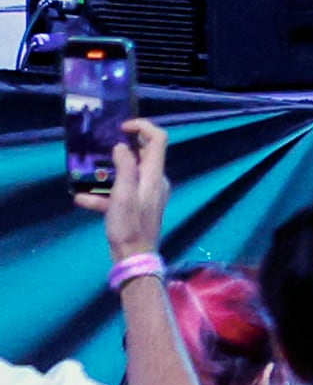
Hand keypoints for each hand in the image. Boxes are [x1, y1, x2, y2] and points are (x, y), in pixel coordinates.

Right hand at [82, 118, 169, 250]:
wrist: (133, 257)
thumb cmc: (129, 225)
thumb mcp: (123, 194)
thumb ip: (125, 168)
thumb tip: (122, 146)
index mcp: (154, 175)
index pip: (158, 140)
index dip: (143, 127)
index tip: (121, 127)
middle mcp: (155, 181)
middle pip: (145, 154)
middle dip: (124, 146)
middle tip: (102, 145)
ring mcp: (148, 194)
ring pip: (129, 174)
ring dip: (109, 172)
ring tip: (88, 171)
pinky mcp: (138, 207)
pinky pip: (122, 194)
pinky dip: (104, 194)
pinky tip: (82, 199)